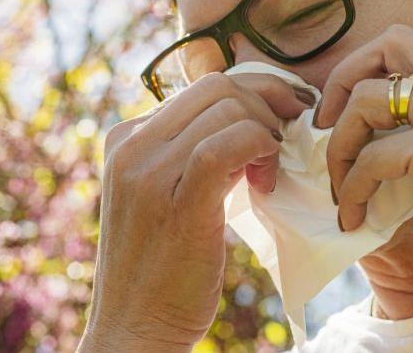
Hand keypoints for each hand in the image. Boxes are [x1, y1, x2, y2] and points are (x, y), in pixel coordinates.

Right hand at [80, 72, 313, 349]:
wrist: (134, 327)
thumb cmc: (161, 267)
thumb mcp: (163, 194)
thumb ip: (188, 154)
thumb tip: (247, 119)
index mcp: (126, 138)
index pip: (201, 86)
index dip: (253, 95)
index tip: (282, 119)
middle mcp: (130, 145)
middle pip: (217, 87)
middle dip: (267, 104)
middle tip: (287, 140)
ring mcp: (147, 171)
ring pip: (227, 108)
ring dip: (266, 131)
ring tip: (269, 172)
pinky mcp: (176, 200)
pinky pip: (229, 143)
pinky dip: (260, 148)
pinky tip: (266, 180)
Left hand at [314, 23, 412, 304]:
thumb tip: (361, 157)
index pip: (404, 42)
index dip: (361, 69)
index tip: (341, 116)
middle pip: (384, 45)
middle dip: (340, 85)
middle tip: (324, 135)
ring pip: (366, 101)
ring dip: (338, 148)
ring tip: (340, 190)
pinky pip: (372, 158)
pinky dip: (352, 189)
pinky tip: (356, 218)